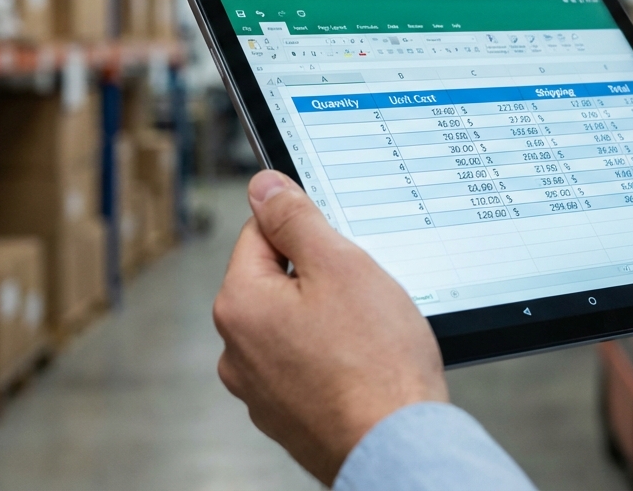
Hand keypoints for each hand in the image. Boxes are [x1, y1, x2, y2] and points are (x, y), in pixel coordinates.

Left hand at [214, 170, 448, 483]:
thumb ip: (295, 218)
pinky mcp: (286, 416)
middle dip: (319, 278)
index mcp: (239, 304)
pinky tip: (363, 366)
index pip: (259, 232)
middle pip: (276, 280)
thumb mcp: (339, 264)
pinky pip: (306, 365)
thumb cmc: (375, 364)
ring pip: (294, 324)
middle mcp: (236, 350)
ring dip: (326, 320)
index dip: (306, 230)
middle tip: (363, 294)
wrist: (397, 446)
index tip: (340, 246)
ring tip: (367, 336)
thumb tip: (263, 187)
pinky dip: (332, 360)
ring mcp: (259, 389)